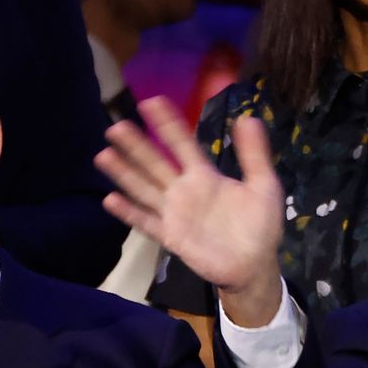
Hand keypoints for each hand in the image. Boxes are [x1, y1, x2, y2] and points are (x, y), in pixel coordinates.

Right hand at [95, 96, 285, 326]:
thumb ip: (254, 155)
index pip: (182, 144)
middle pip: (155, 163)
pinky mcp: (171, 236)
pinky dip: (129, 212)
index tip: (151, 102)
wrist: (255, 265)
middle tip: (115, 126)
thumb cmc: (260, 225)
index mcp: (205, 175)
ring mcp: (174, 213)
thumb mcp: (264, 185)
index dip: (167, 123)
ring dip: (124, 173)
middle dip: (136, 145)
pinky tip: (110, 199)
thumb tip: (249, 117)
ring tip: (103, 155)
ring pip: (144, 188)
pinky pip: (146, 222)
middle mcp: (184, 190)